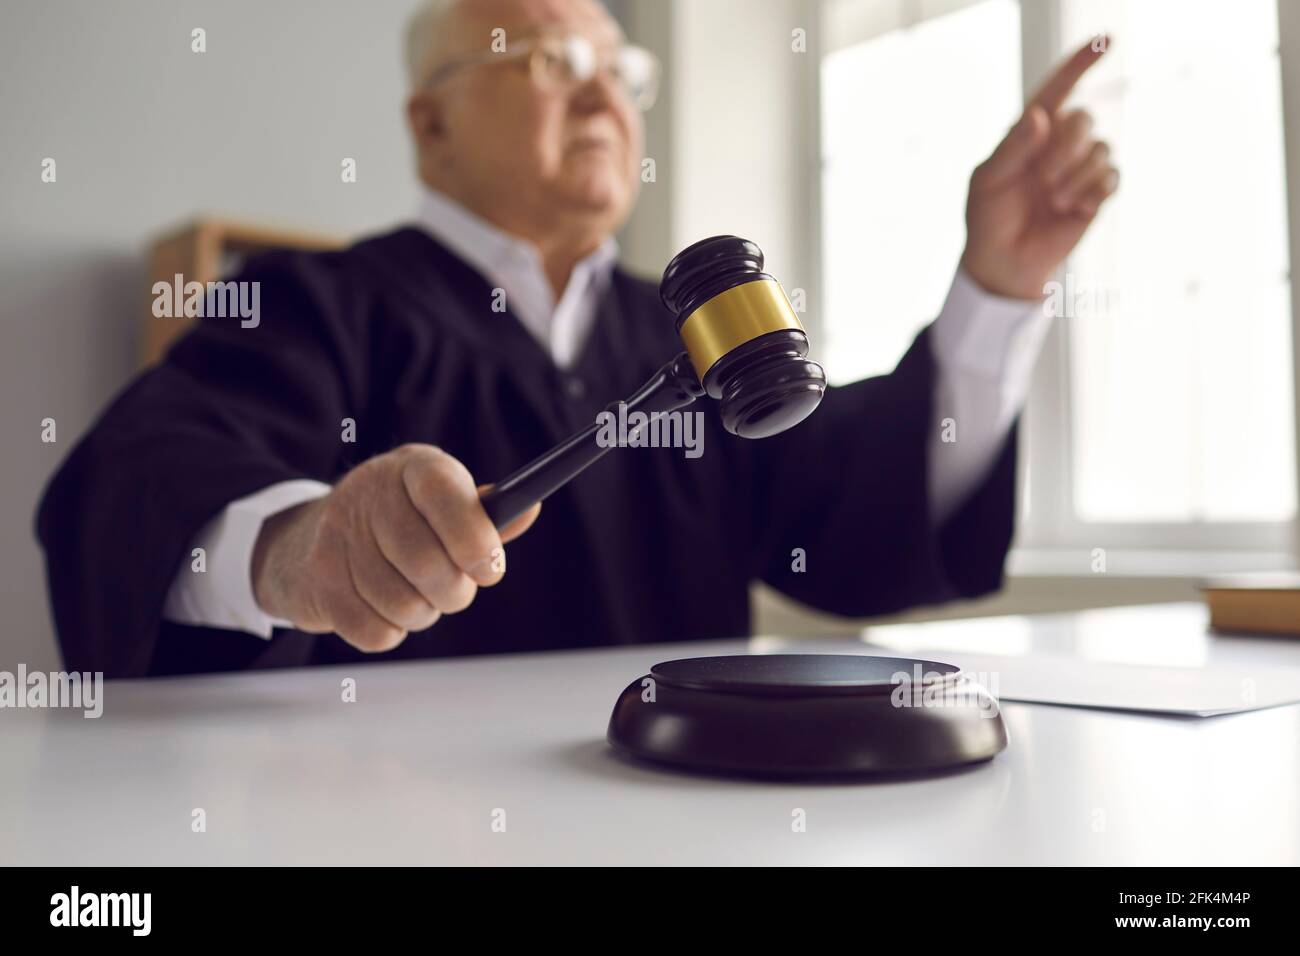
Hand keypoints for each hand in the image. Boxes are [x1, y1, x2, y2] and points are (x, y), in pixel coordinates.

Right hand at [251, 444, 540, 651]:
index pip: (445, 491)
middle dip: (453, 591)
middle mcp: (369, 493)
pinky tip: (383, 610)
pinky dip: (389, 631)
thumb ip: (484, 515)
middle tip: (455, 590)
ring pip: (401, 603)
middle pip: (426, 561)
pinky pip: (373, 631)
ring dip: (421, 613)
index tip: (490, 570)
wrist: (307, 541)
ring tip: (416, 596)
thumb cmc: (399, 523)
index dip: (474, 537)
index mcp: (413, 467)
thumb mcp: (442, 505)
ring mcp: (336, 536)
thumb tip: (530, 509)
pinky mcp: (317, 582)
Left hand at [960, 36, 1119, 300]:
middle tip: (1044, 180)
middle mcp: (1059, 144)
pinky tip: (1073, 209)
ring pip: (1101, 148)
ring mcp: (1080, 167)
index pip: (1058, 88)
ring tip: (1053, 202)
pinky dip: (1093, 191)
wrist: (1002, 261)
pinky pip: (1112, 177)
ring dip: (1076, 176)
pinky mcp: (1097, 193)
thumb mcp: (987, 182)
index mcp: (1030, 133)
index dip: (1080, 63)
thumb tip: (1040, 116)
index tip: (1106, 40)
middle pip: (1084, 118)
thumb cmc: (988, 217)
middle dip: (1066, 148)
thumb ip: (1012, 148)